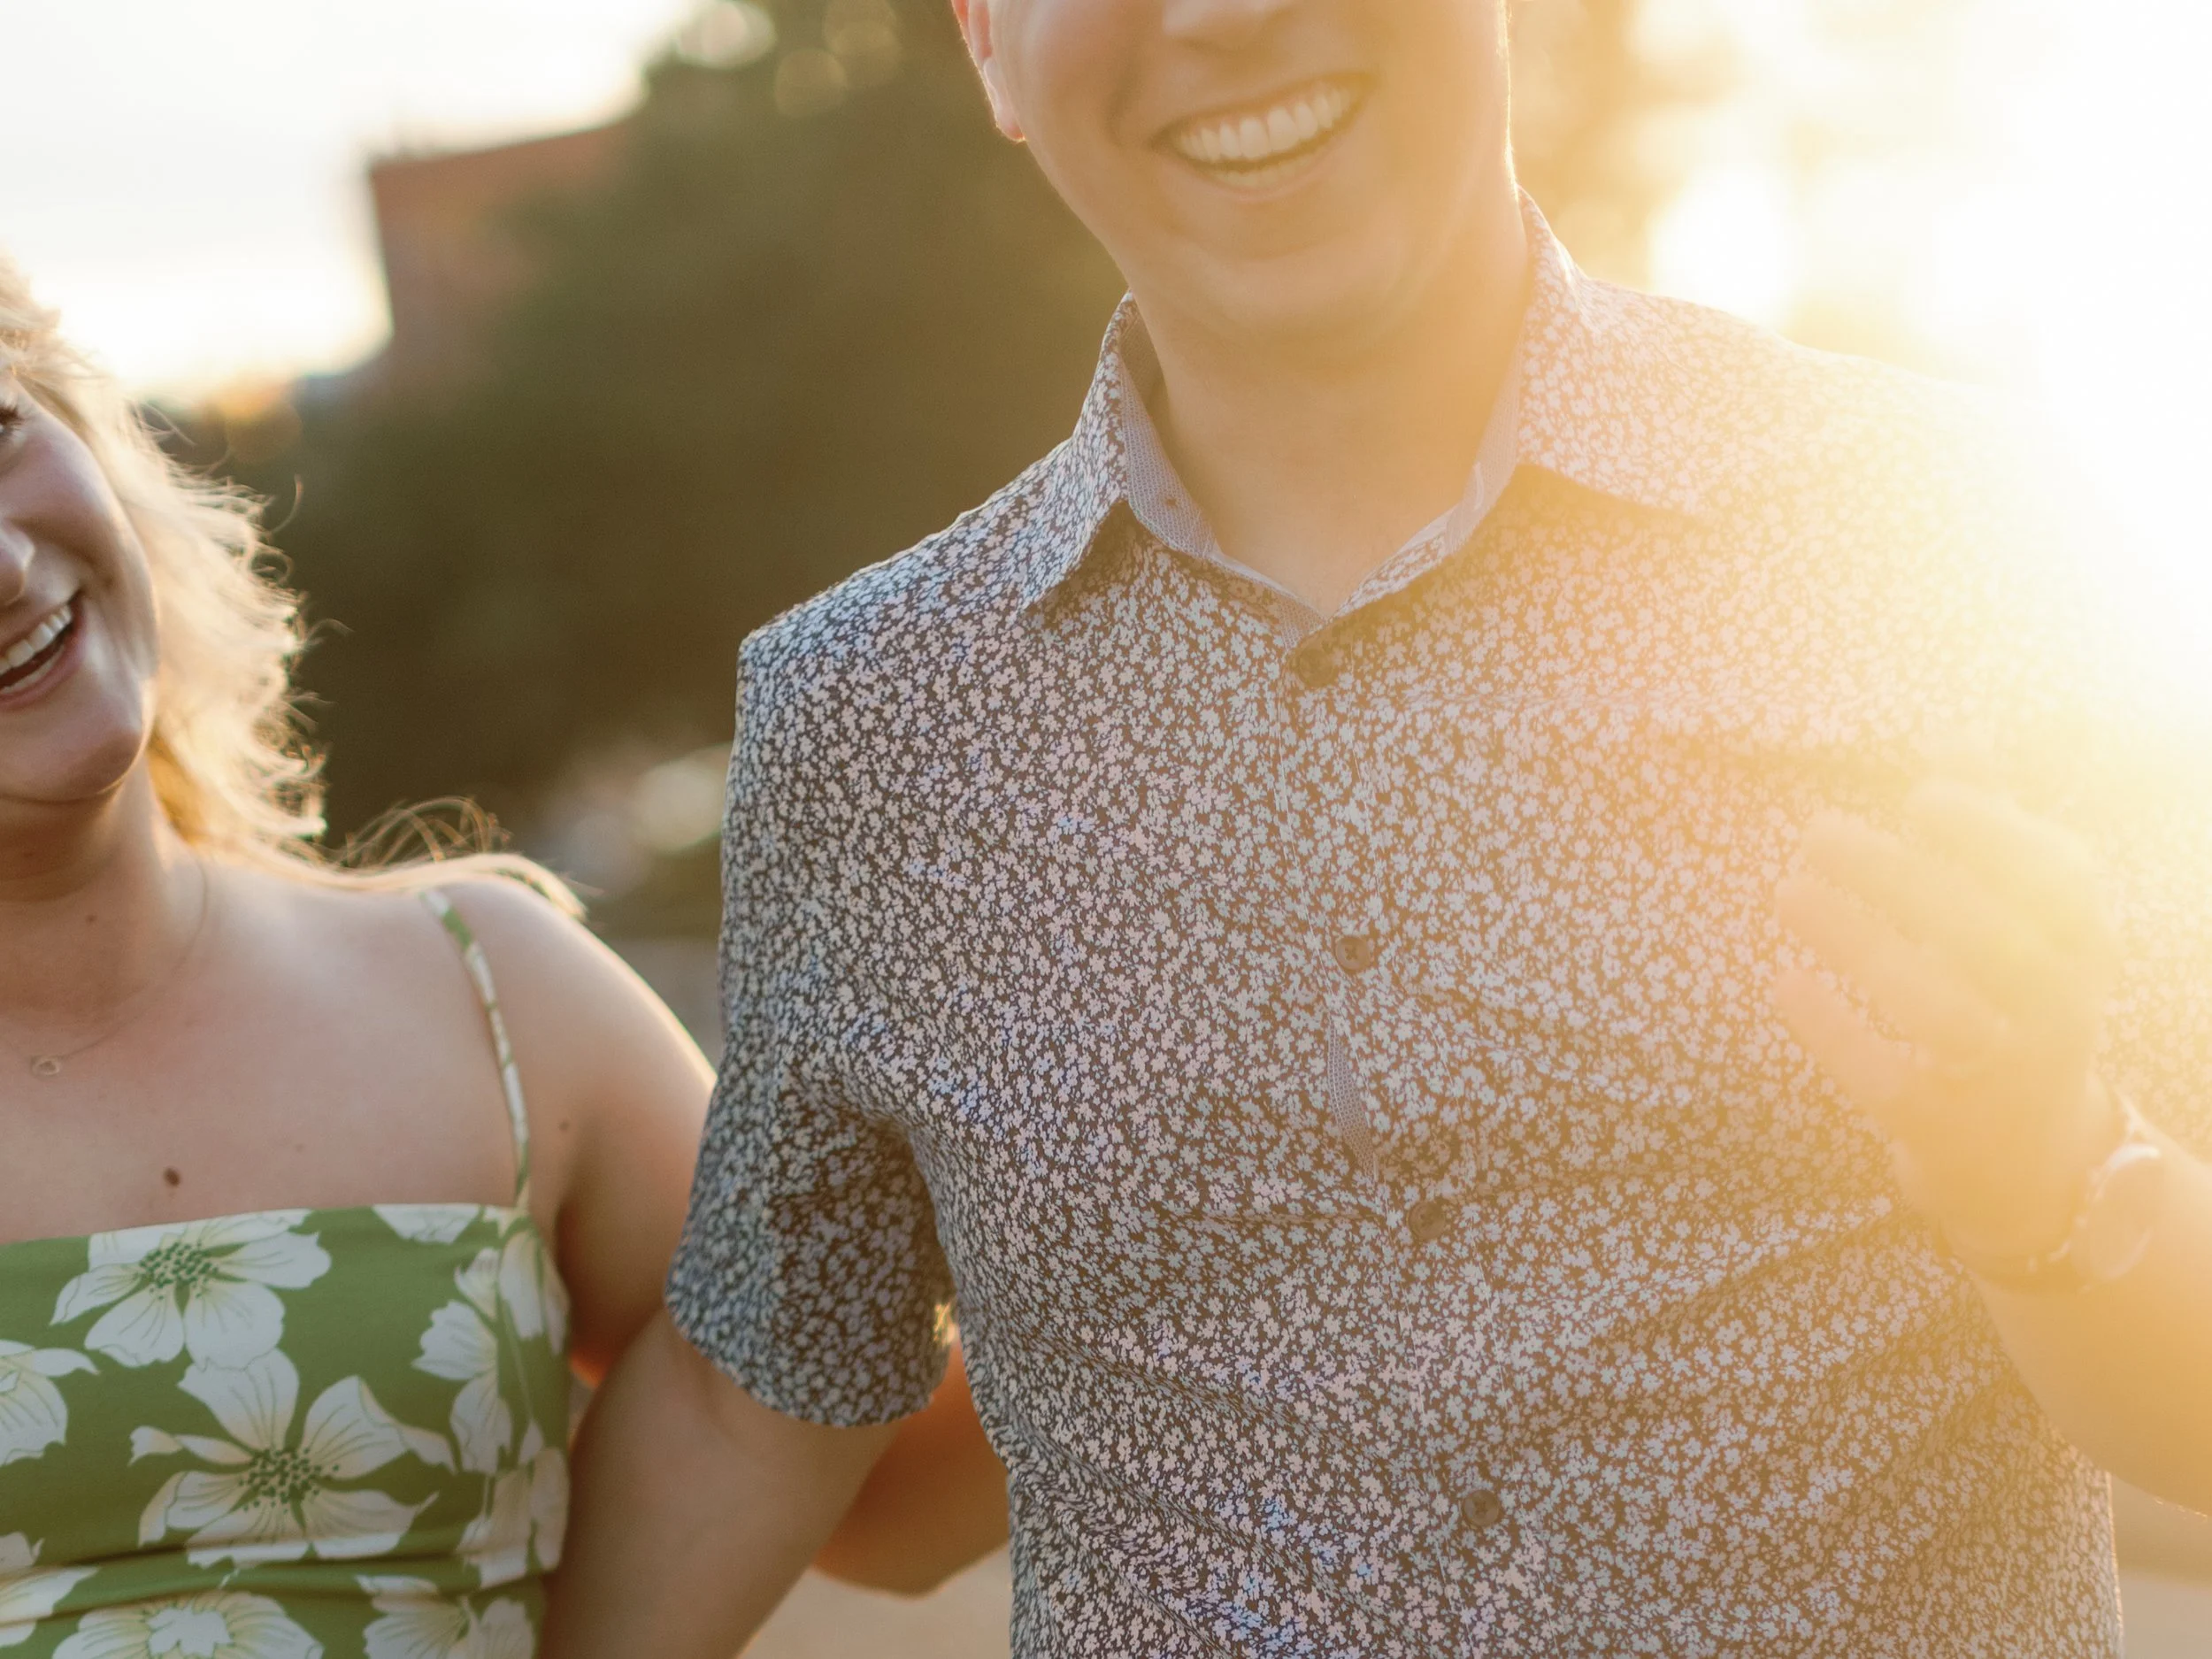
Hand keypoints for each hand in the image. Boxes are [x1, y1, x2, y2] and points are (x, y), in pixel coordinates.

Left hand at [1771, 779, 2122, 1256]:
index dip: (1994, 836)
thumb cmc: (2013, 1000)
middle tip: (1815, 832)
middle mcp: (2059, 1014)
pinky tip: (1783, 980)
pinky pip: (1885, 1080)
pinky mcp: (1940, 1128)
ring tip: (1786, 890)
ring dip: (1855, 943)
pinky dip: (1832, 1030)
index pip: (2061, 883)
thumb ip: (1995, 829)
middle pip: (1985, 938)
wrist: (2029, 1154)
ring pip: (1935, 1009)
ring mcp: (2001, 1076)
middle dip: (1897, 878)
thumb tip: (1956, 735)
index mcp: (2084, 948)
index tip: (1919, 800)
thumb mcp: (2024, 919)